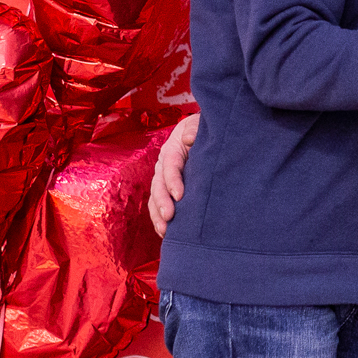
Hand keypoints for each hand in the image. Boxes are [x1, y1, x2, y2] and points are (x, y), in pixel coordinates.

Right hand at [149, 113, 199, 236]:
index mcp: (172, 149)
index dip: (173, 180)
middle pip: (159, 184)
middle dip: (162, 202)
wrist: (202, 135)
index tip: (179, 195)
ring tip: (164, 230)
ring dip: (157, 214)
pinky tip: (165, 233)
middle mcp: (163, 165)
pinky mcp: (166, 190)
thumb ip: (195, 129)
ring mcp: (163, 179)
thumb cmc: (202, 131)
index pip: (170, 165)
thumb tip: (189, 139)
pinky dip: (158, 219)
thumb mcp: (199, 124)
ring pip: (155, 198)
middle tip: (169, 217)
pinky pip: (157, 206)